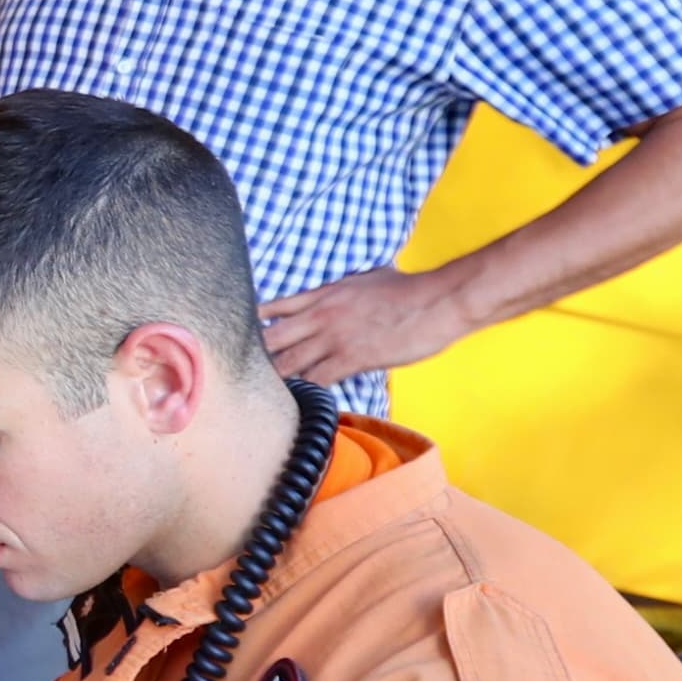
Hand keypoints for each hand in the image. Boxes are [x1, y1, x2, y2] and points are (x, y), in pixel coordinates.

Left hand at [258, 264, 475, 383]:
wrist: (437, 300)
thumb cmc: (408, 289)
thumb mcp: (366, 278)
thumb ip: (343, 288)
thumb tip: (341, 292)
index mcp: (322, 294)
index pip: (271, 309)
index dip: (254, 327)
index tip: (244, 342)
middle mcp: (320, 315)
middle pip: (270, 339)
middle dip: (256, 358)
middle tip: (246, 376)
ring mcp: (333, 337)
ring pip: (287, 363)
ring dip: (276, 380)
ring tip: (265, 396)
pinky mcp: (352, 358)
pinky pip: (316, 380)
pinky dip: (305, 392)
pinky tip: (300, 402)